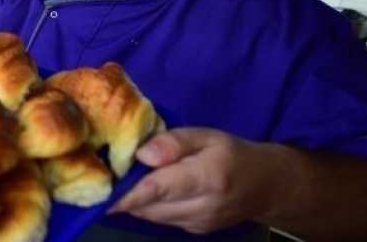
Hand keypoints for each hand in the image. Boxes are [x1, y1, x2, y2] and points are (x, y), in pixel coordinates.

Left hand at [107, 128, 278, 233]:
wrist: (266, 186)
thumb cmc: (233, 154)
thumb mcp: (207, 136)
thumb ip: (174, 143)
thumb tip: (142, 154)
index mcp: (207, 178)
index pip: (158, 189)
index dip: (126, 193)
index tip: (100, 192)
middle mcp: (201, 207)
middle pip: (148, 205)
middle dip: (123, 193)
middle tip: (104, 175)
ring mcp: (197, 223)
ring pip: (150, 215)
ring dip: (133, 200)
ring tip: (120, 180)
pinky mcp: (192, 231)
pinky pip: (158, 218)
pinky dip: (146, 205)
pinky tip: (142, 190)